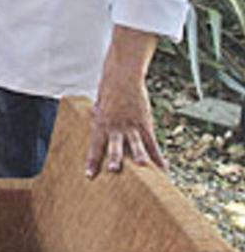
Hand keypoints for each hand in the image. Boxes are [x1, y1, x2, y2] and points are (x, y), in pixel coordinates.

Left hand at [85, 26, 165, 177]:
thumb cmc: (108, 90)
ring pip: (136, 144)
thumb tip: (94, 119)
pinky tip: (163, 169)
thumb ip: (98, 116)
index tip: (89, 175)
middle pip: (115, 144)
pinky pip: (152, 143)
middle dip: (114, 158)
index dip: (92, 160)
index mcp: (101, 123)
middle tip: (114, 170)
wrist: (123, 76)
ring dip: (139, 156)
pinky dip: (158, 156)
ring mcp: (131, 125)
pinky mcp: (145, 123)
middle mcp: (116, 126)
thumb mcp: (98, 105)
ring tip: (144, 168)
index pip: (95, 145)